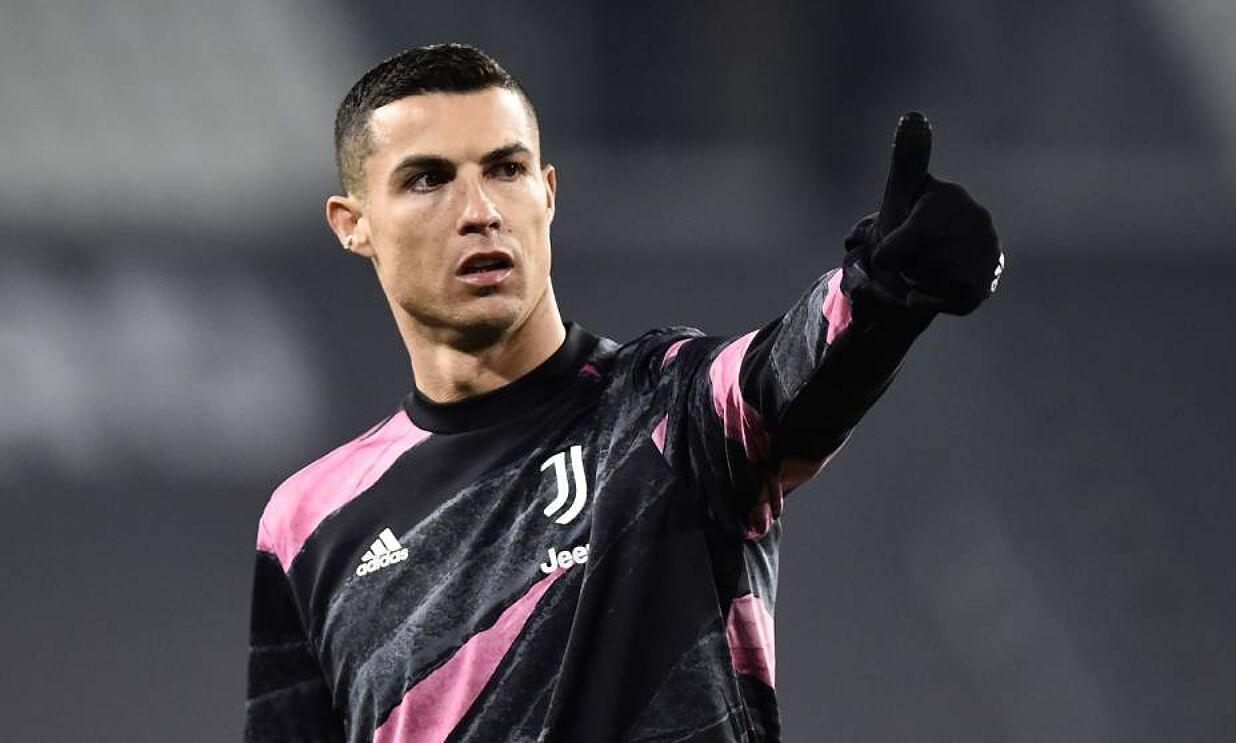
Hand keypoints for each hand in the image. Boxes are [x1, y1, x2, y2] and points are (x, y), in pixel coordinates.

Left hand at [841, 112, 1004, 315]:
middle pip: (914, 266)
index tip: (895, 242)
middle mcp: (975, 222)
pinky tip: (936, 286)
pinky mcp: (987, 283)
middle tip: (913, 256)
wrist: (924, 263)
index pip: (898, 248)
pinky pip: (947, 301)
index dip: (888, 254)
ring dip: (919, 282)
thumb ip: (907, 159)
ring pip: (931, 284)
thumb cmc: (908, 223)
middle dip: (905, 267)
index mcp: (948, 199)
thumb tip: (914, 115)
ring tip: (926, 267)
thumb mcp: (900, 193)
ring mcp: (985, 253)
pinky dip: (931, 300)